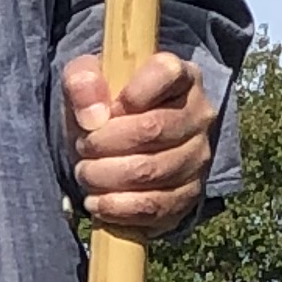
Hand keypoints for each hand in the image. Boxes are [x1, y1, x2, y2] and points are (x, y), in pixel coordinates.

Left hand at [63, 48, 215, 240]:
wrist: (118, 144)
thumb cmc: (105, 104)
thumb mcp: (86, 79)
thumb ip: (82, 80)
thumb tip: (93, 116)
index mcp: (180, 76)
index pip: (165, 73)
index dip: (128, 94)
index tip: (104, 110)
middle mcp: (199, 114)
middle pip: (153, 129)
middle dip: (105, 143)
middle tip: (83, 148)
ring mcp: (198, 157)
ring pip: (152, 171)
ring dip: (106, 176)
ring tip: (86, 172)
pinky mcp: (189, 194)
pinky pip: (155, 206)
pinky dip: (119, 208)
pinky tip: (97, 201)